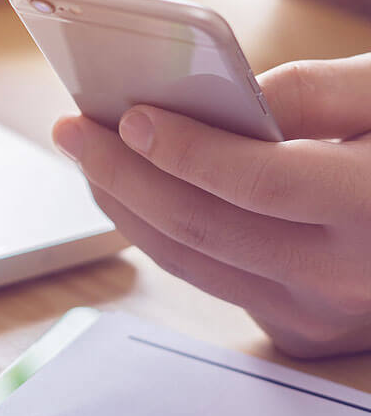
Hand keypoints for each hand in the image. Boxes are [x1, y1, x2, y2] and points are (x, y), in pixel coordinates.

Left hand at [53, 54, 370, 357]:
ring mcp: (319, 312)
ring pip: (192, 262)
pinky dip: (158, 233)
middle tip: (72, 128)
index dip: (187, 149)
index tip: (127, 115)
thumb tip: (229, 95)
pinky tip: (131, 190)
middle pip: (204, 228)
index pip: (260, 183)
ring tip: (85, 155)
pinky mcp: (298, 325)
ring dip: (124, 206)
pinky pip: (208, 279)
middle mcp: (346, 275)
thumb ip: (316, 90)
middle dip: (122, 174)